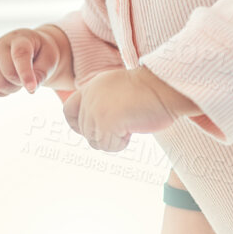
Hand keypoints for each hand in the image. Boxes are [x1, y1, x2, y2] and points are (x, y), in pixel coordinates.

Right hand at [0, 25, 73, 94]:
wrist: (29, 46)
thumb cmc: (41, 52)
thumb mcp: (49, 58)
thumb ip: (42, 72)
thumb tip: (31, 88)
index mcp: (20, 39)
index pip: (20, 55)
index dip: (25, 73)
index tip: (31, 88)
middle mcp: (1, 45)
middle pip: (9, 73)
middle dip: (22, 82)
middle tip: (31, 76)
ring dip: (13, 88)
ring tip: (20, 78)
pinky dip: (3, 92)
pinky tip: (11, 83)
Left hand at [62, 68, 180, 150]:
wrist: (164, 86)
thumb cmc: (150, 92)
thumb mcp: (118, 91)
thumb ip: (102, 103)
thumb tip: (97, 130)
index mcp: (91, 87)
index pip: (68, 111)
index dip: (77, 125)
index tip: (95, 128)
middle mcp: (89, 98)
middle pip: (86, 133)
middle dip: (105, 135)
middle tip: (126, 122)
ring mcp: (95, 111)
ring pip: (96, 142)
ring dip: (115, 140)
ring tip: (130, 124)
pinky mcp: (104, 123)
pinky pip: (108, 147)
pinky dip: (121, 144)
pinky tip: (132, 128)